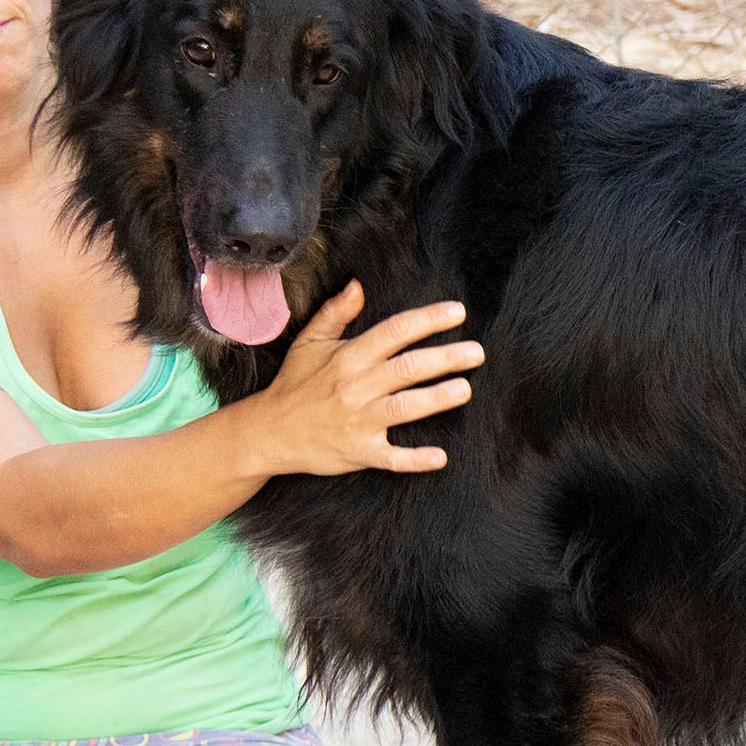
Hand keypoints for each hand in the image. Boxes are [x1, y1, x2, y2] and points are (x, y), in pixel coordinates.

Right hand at [246, 280, 484, 476]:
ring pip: (403, 408)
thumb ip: (336, 313)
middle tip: (477, 352)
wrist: (267, 433)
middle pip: (406, 368)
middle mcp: (355, 386)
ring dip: (435, 399)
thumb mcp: (309, 343)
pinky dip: (414, 459)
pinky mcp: (359, 452)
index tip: (457, 312)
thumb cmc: (295, 385)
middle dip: (445, 358)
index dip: (427, 320)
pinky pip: (390, 457)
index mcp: (348, 357)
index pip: (394, 332)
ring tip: (464, 389)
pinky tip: (440, 457)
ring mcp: (358, 420)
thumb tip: (358, 285)